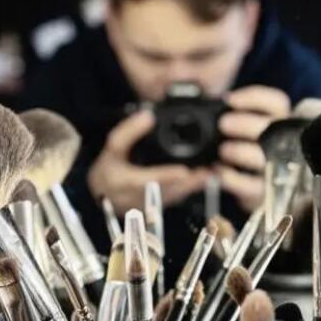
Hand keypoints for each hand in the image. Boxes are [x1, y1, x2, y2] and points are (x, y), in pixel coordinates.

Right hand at [87, 110, 209, 214]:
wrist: (106, 195)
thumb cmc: (109, 170)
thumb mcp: (111, 148)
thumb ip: (128, 132)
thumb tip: (148, 115)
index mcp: (125, 183)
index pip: (145, 180)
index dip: (165, 176)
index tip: (184, 171)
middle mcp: (141, 198)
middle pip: (169, 191)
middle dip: (190, 182)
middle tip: (210, 169)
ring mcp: (153, 204)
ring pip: (177, 196)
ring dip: (196, 185)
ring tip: (213, 169)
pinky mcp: (163, 205)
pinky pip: (180, 197)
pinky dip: (194, 187)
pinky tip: (208, 174)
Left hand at [216, 85, 290, 211]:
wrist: (261, 192)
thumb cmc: (246, 154)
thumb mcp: (242, 132)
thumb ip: (232, 119)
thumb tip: (208, 109)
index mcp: (280, 123)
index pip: (276, 102)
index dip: (254, 97)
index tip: (229, 100)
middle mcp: (283, 143)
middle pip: (273, 127)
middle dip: (246, 124)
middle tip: (224, 124)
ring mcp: (277, 170)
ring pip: (267, 157)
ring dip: (242, 152)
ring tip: (223, 151)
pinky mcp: (267, 193)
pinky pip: (253, 187)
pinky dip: (234, 179)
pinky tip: (219, 172)